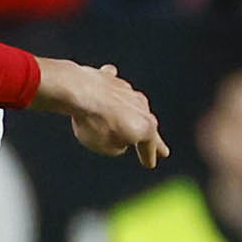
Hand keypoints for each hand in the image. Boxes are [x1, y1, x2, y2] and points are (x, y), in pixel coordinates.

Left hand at [38, 59, 168, 167]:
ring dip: (133, 114)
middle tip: (163, 150)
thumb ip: (117, 146)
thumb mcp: (106, 148)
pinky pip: (112, 85)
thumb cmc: (94, 123)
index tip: (150, 164)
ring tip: (135, 121)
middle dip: (153, 138)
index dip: (149, 156)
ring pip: (133, 105)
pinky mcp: (108, 79)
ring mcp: (126, 91)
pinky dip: (112, 87)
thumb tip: (119, 137)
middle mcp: (141, 107)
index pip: (149, 146)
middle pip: (147, 125)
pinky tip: (112, 77)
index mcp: (146, 127)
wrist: (79, 90)